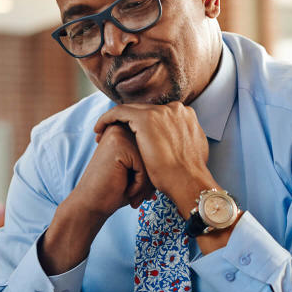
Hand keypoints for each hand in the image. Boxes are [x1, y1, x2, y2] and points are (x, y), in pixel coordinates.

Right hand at [73, 122, 153, 215]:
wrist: (90, 206)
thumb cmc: (116, 190)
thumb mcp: (138, 170)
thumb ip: (152, 156)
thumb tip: (178, 154)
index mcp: (125, 130)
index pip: (155, 148)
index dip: (151, 172)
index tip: (134, 186)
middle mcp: (121, 127)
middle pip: (154, 152)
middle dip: (150, 178)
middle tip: (136, 194)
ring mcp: (120, 134)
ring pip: (152, 160)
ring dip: (146, 183)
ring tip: (133, 194)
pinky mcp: (119, 146)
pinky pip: (145, 167)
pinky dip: (140, 185)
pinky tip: (127, 190)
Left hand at [92, 102, 214, 214]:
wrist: (188, 182)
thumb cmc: (189, 176)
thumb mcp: (192, 152)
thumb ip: (183, 140)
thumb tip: (178, 142)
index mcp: (185, 115)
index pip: (158, 115)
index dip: (143, 126)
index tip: (132, 138)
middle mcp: (175, 109)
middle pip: (144, 111)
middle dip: (128, 123)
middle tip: (114, 135)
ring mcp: (161, 112)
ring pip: (131, 110)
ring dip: (115, 121)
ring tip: (103, 133)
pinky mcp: (146, 117)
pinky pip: (119, 112)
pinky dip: (107, 119)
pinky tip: (98, 130)